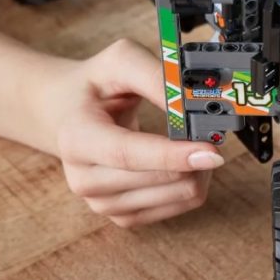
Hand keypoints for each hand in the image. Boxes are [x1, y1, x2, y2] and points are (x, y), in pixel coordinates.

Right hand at [34, 39, 224, 227]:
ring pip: (176, 196)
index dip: (171, 155)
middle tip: (211, 128)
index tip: (212, 151)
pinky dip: (192, 183)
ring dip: (198, 169)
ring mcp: (101, 203)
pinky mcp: (122, 217)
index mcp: (77, 138)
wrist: (67, 114)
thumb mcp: (120, 62)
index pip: (127, 154)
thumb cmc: (96, 86)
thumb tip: (193, 101)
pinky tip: (186, 161)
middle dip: (196, 155)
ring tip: (194, 141)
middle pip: (158, 179)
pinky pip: (177, 208)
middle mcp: (83, 179)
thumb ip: (156, 77)